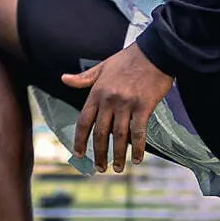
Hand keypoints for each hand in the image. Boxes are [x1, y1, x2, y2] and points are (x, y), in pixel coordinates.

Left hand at [61, 42, 173, 171]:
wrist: (155, 51)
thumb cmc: (129, 59)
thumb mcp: (103, 66)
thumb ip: (84, 78)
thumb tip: (64, 79)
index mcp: (97, 92)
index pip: (84, 121)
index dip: (80, 140)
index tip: (79, 154)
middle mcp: (109, 100)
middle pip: (100, 133)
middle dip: (99, 153)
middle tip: (100, 168)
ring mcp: (126, 104)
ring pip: (119, 136)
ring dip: (117, 155)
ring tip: (117, 168)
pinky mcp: (144, 106)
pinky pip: (139, 131)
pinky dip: (138, 147)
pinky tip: (138, 158)